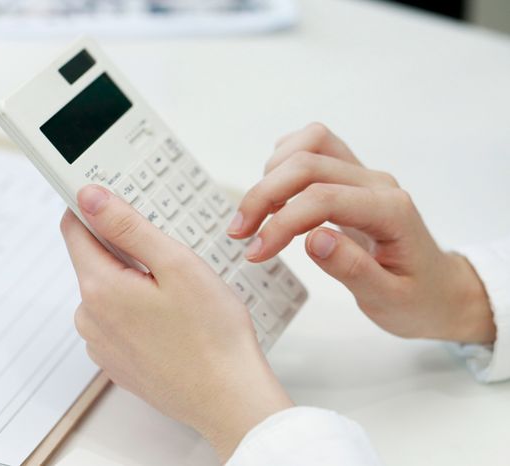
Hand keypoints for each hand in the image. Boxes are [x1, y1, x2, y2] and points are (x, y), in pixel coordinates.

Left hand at [61, 185, 292, 460]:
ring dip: (133, 282)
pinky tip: (172, 321)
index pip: (74, 229)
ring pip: (109, 291)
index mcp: (99, 289)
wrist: (229, 399)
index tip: (117, 199)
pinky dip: (138, 311)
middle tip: (170, 257)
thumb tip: (89, 197)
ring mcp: (101, 344)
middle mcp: (89, 318)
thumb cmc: (212, 335)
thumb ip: (127, 226)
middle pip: (94, 260)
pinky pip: (118, 321)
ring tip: (178, 296)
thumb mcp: (175, 264)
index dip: (94, 207)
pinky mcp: (116, 362)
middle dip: (126, 248)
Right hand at [228, 122, 494, 343]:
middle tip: (240, 233)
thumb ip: (353, 269)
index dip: (280, 222)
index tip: (255, 253)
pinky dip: (284, 163)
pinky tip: (275, 199)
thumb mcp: (388, 301)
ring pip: (311, 142)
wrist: (441, 290)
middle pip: (309, 162)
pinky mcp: (351, 176)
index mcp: (391, 212)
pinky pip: (314, 147)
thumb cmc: (417, 300)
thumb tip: (314, 238)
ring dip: (273, 173)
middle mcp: (377, 183)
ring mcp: (364, 175)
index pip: (323, 199)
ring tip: (257, 215)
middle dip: (264, 194)